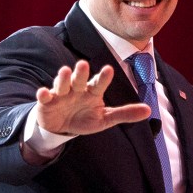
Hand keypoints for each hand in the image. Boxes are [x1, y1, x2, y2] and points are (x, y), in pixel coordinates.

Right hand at [36, 60, 150, 135]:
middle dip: (81, 72)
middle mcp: (77, 89)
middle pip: (79, 79)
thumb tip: (149, 111)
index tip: (109, 69)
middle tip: (83, 64)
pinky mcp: (47, 102)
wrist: (62, 128)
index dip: (103, 77)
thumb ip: (124, 114)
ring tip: (64, 71)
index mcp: (92, 91)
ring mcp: (61, 94)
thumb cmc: (85, 119)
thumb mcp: (105, 119)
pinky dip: (43, 94)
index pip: (99, 83)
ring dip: (63, 78)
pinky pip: (45, 97)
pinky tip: (44, 92)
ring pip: (62, 84)